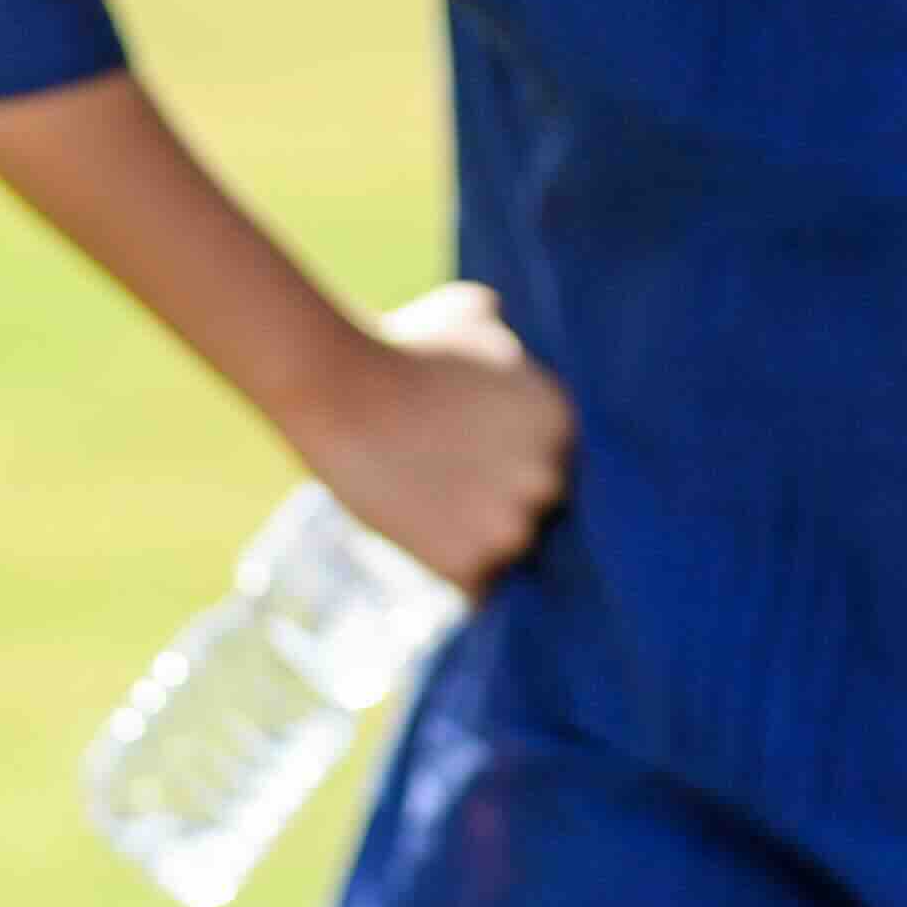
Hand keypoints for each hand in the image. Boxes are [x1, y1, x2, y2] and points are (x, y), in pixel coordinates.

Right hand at [301, 282, 575, 593]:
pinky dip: (459, 579)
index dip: (519, 466)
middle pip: (542, 515)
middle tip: (460, 493)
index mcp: (562, 420)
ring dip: (483, 547)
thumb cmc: (404, 344)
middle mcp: (549, 477)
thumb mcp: (473, 315)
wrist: (345, 391)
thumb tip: (508, 335)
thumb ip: (507, 341)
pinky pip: (480, 590)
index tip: (485, 461)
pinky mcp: (472, 566)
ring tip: (440, 520)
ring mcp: (512, 527)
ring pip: (512, 556)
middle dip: (507, 507)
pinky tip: (430, 546)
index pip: (560, 465)